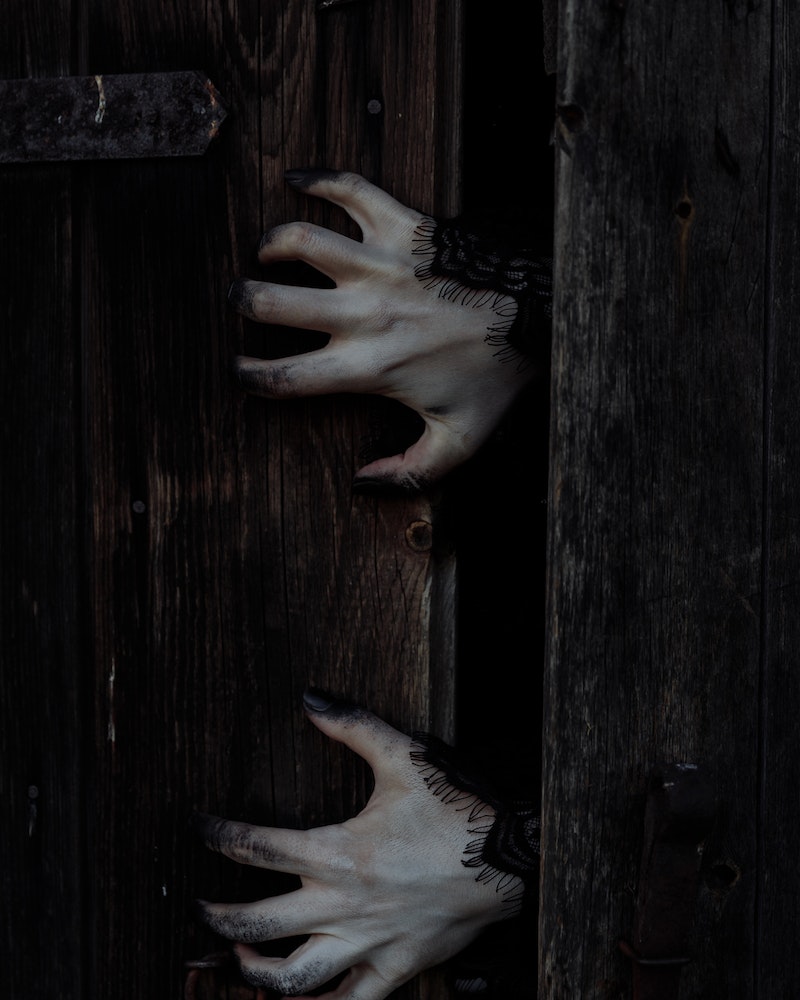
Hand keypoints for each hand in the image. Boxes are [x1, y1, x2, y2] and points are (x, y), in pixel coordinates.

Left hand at [193, 691, 522, 999]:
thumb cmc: (454, 808)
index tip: (199, 828)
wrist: (508, 859)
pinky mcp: (395, 969)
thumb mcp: (402, 755)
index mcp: (338, 853)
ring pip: (292, 980)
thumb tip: (310, 699)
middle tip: (198, 908)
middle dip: (216, 918)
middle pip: (256, 923)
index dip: (218, 836)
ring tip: (238, 960)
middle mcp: (343, 905)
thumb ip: (352, 726)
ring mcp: (367, 944)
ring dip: (254, 973)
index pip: (257, 848)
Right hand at [229, 169, 547, 492]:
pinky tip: (296, 181)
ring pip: (298, 241)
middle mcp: (364, 313)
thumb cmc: (497, 377)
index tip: (240, 374)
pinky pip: (349, 190)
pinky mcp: (403, 228)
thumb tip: (361, 483)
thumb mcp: (460, 441)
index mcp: (368, 368)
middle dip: (243, 303)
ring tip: (267, 254)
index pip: (285, 378)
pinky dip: (318, 179)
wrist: (539, 316)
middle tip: (243, 302)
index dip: (249, 379)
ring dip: (271, 246)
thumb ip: (409, 474)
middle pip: (271, 303)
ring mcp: (381, 265)